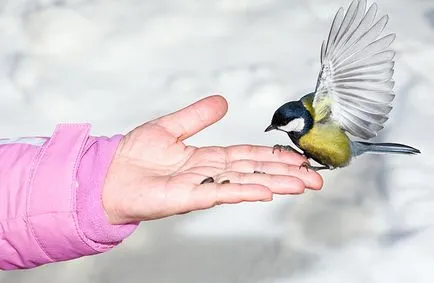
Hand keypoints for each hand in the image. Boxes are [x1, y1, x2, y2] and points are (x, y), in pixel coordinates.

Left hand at [102, 95, 322, 223]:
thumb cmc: (134, 156)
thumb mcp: (170, 127)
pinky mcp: (188, 196)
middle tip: (316, 177)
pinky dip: (245, 191)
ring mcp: (202, 186)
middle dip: (286, 173)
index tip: (298, 158)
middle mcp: (210, 173)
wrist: (109, 176)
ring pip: (246, 182)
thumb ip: (197, 116)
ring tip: (304, 184)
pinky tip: (267, 191)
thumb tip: (223, 102)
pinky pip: (221, 192)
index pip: (249, 156)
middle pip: (255, 170)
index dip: (274, 156)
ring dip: (276, 183)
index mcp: (208, 158)